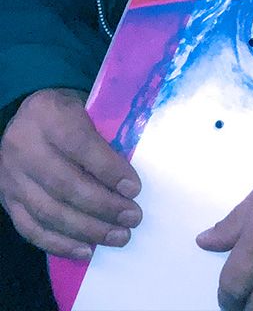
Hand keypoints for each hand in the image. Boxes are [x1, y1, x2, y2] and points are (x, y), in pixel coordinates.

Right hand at [0, 87, 141, 260]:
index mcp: (47, 113)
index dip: (109, 169)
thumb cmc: (67, 113)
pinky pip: (31, 229)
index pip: (80, 145)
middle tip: (132, 217)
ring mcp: (11, 177)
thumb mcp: (85, 107)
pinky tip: (86, 251)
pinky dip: (60, 244)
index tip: (134, 188)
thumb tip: (130, 176)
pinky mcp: (7, 200)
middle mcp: (23, 146)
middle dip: (103, 206)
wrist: (28, 117)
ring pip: (49, 211)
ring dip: (87, 230)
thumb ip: (103, 134)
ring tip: (118, 236)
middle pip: (65, 184)